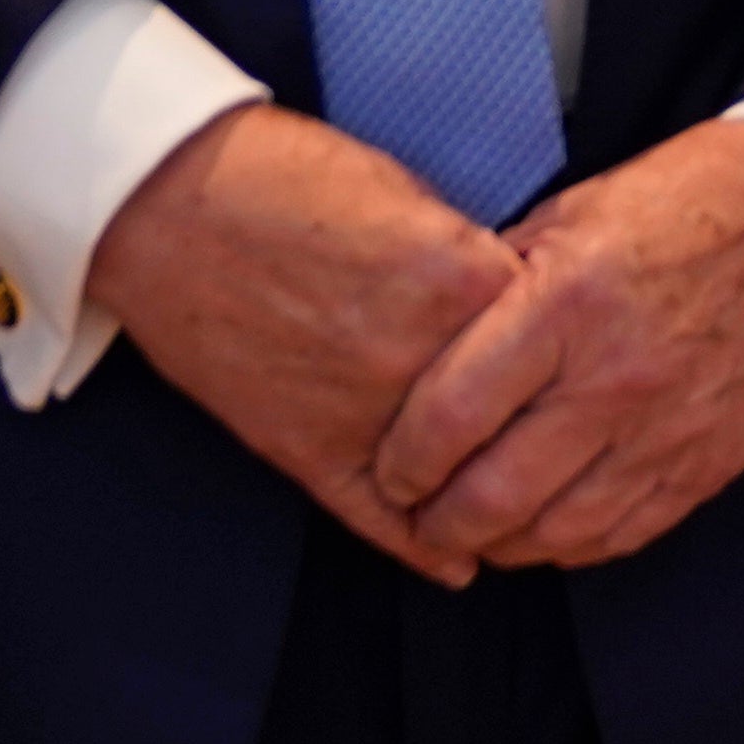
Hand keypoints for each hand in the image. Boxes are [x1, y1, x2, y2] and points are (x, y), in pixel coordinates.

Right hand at [91, 106, 521, 584]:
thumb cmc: (286, 182)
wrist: (168, 205)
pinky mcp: (305, 448)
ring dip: (490, 491)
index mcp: (459, 280)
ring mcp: (362, 410)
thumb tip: (520, 303)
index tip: (575, 354)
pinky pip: (379, 515)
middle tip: (562, 431)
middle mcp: (421, 354)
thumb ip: (471, 257)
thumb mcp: (408, 193)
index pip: (557, 337)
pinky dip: (420, 545)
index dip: (566, 347)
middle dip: (539, 420)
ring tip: (523, 503)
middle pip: (520, 411)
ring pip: (458, 475)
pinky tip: (458, 561)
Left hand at [370, 121, 743, 571]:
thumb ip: (499, 283)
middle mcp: (616, 377)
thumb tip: (428, 342)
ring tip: (474, 526)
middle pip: (492, 495)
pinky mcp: (708, 461)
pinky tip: (544, 526)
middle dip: (434, 520)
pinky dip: (568, 544)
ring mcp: (667, 429)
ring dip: (497, 542)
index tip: (386, 467)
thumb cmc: (688, 203)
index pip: (450, 415)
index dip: (400, 461)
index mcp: (568, 304)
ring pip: (552, 531)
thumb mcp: (574, 213)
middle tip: (414, 513)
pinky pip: (620, 535)